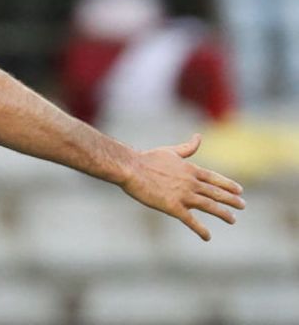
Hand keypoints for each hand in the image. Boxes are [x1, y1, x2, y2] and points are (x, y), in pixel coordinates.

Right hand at [121, 133, 244, 240]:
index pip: (215, 179)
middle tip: (242, 206)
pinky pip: (191, 221)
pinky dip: (200, 229)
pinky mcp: (173, 207)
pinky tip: (207, 237)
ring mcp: (184, 195)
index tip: (240, 190)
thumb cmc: (147, 158)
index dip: (228, 185)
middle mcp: (191, 183)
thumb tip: (199, 137)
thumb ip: (187, 147)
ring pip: (210, 206)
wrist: (131, 168)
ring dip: (223, 213)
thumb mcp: (170, 151)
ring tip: (233, 219)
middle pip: (217, 193)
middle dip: (232, 200)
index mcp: (190, 169)